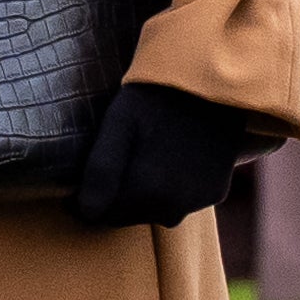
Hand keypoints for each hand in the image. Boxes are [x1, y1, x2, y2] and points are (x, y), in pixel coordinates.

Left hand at [73, 81, 248, 229]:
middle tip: (116, 161)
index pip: (100, 216)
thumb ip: (101, 170)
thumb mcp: (118, 123)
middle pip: (128, 216)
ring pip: (155, 212)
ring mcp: (198, 201)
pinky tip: (169, 162)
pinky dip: (172, 191)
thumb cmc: (156, 98)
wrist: (210, 82)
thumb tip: (86, 212)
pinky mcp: (216, 192)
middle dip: (115, 197)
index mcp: (148, 191)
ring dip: (143, 196)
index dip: (86, 198)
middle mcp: (176, 205)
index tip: (83, 178)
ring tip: (143, 158)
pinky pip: (183, 202)